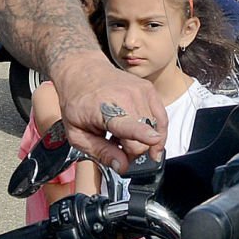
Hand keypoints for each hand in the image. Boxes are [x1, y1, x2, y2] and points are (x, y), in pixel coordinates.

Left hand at [47, 51, 165, 174]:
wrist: (82, 71)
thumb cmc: (77, 103)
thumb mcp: (77, 134)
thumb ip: (100, 152)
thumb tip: (122, 166)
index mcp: (105, 109)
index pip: (128, 125)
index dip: (142, 135)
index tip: (153, 140)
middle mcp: (126, 97)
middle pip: (145, 138)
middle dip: (135, 152)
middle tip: (118, 148)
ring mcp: (141, 91)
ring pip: (155, 130)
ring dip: (143, 140)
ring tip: (123, 136)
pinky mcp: (149, 89)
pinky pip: (161, 118)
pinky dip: (154, 130)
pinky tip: (140, 133)